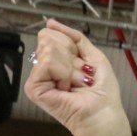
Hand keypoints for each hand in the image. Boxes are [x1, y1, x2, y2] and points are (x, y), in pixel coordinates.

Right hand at [23, 20, 124, 135]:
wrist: (103, 112)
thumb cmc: (102, 90)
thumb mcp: (93, 55)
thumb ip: (74, 37)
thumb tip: (50, 23)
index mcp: (56, 60)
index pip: (52, 34)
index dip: (72, 47)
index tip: (83, 66)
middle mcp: (44, 67)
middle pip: (49, 40)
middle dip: (72, 58)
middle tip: (80, 77)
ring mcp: (37, 77)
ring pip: (49, 50)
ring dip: (71, 68)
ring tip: (76, 84)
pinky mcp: (33, 87)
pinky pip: (47, 63)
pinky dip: (64, 73)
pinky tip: (67, 88)